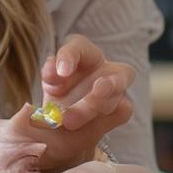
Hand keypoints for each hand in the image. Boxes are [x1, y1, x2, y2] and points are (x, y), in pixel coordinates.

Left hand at [38, 34, 134, 169]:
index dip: (70, 56)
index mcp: (84, 53)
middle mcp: (104, 68)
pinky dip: (109, 117)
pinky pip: (124, 110)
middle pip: (116, 70)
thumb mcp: (49, 84)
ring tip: (68, 121)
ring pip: (117, 93)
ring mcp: (116, 89)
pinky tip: (92, 124)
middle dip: (107, 84)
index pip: (79, 46)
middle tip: (95, 91)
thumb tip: (49, 76)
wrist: (60, 125)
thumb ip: (50, 76)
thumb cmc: (57, 95)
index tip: (60, 71)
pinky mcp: (120, 108)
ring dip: (94, 106)